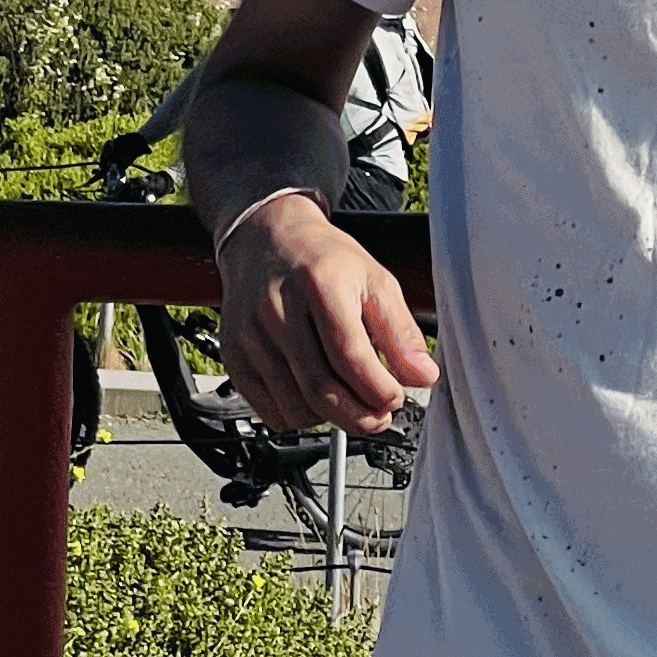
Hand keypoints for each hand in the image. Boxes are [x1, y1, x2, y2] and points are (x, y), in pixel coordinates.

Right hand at [217, 195, 438, 435]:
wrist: (266, 238)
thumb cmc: (322, 259)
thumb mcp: (373, 278)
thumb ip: (400, 330)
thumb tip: (423, 376)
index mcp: (319, 282)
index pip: (350, 356)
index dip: (379, 389)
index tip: (396, 398)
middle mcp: (278, 308)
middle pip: (320, 389)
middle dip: (359, 417)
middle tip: (379, 417)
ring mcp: (250, 334)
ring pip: (296, 406)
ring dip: (331, 419)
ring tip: (350, 403)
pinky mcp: (233, 356)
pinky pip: (269, 411)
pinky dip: (300, 417)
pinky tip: (316, 398)